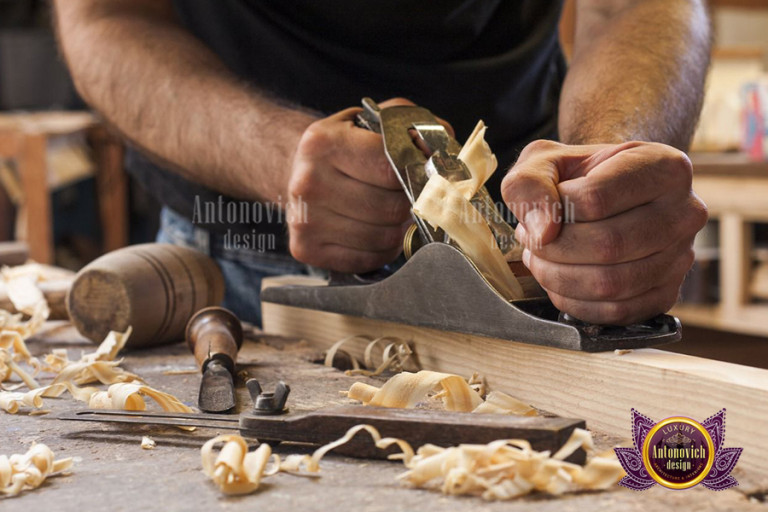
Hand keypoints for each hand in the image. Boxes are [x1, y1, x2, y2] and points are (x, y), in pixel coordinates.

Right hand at [287, 99, 416, 271]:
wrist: (298, 170)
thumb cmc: (346, 147)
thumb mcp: (373, 122)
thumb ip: (413, 128)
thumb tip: (440, 153)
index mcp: (324, 142)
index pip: (392, 169)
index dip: (416, 176)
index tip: (424, 176)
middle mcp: (308, 182)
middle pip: (390, 208)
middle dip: (409, 205)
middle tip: (410, 198)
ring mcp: (304, 219)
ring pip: (382, 237)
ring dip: (398, 229)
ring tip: (393, 215)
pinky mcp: (306, 249)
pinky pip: (367, 259)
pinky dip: (382, 250)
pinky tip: (376, 231)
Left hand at [501, 140, 706, 324]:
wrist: (604, 195)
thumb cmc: (577, 177)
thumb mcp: (544, 160)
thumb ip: (530, 183)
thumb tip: (541, 232)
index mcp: (663, 167)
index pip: (596, 199)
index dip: (554, 211)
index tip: (540, 210)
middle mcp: (684, 212)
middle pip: (607, 245)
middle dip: (554, 249)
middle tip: (532, 241)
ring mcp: (681, 257)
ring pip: (611, 283)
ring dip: (559, 277)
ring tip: (541, 259)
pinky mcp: (667, 293)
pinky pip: (617, 312)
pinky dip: (575, 302)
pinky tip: (559, 280)